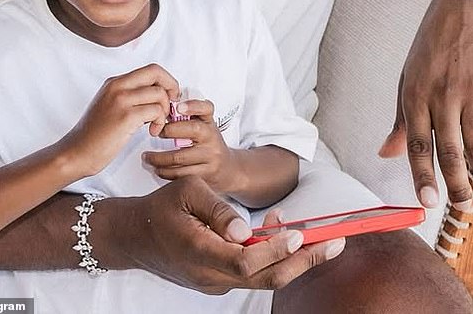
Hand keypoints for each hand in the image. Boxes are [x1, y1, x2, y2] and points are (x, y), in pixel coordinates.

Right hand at [61, 63, 179, 177]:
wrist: (77, 152)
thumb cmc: (95, 134)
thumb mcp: (111, 105)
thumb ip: (131, 96)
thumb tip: (158, 94)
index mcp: (115, 82)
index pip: (150, 69)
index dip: (166, 80)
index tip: (169, 95)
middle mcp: (117, 86)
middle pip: (156, 72)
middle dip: (171, 87)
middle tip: (171, 105)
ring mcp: (120, 100)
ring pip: (159, 94)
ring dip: (164, 111)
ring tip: (156, 124)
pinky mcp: (125, 117)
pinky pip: (155, 111)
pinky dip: (159, 122)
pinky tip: (152, 132)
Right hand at [95, 177, 344, 293]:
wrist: (137, 235)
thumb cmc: (162, 207)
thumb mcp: (186, 191)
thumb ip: (217, 209)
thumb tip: (248, 230)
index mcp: (200, 253)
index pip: (246, 262)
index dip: (276, 250)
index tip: (299, 234)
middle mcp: (211, 276)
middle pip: (265, 278)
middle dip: (305, 261)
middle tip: (336, 243)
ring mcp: (216, 283)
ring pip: (263, 278)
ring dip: (292, 259)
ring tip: (316, 235)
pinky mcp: (219, 280)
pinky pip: (252, 273)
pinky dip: (272, 256)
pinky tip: (279, 230)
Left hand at [143, 98, 233, 191]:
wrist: (228, 168)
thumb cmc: (208, 143)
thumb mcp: (203, 125)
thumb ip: (187, 116)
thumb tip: (162, 107)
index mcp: (209, 122)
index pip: (206, 109)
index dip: (193, 106)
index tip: (179, 107)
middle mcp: (211, 137)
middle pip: (193, 130)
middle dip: (169, 131)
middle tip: (155, 133)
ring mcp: (210, 156)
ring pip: (181, 157)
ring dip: (159, 158)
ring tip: (147, 157)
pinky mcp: (205, 174)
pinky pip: (181, 174)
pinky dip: (165, 172)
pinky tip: (157, 169)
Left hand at [379, 0, 472, 210]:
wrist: (464, 8)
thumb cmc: (432, 44)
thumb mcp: (408, 76)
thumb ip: (400, 118)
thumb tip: (384, 153)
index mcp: (415, 94)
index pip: (416, 142)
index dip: (421, 175)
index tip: (426, 201)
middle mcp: (441, 95)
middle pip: (449, 150)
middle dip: (457, 185)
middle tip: (462, 207)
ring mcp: (469, 92)